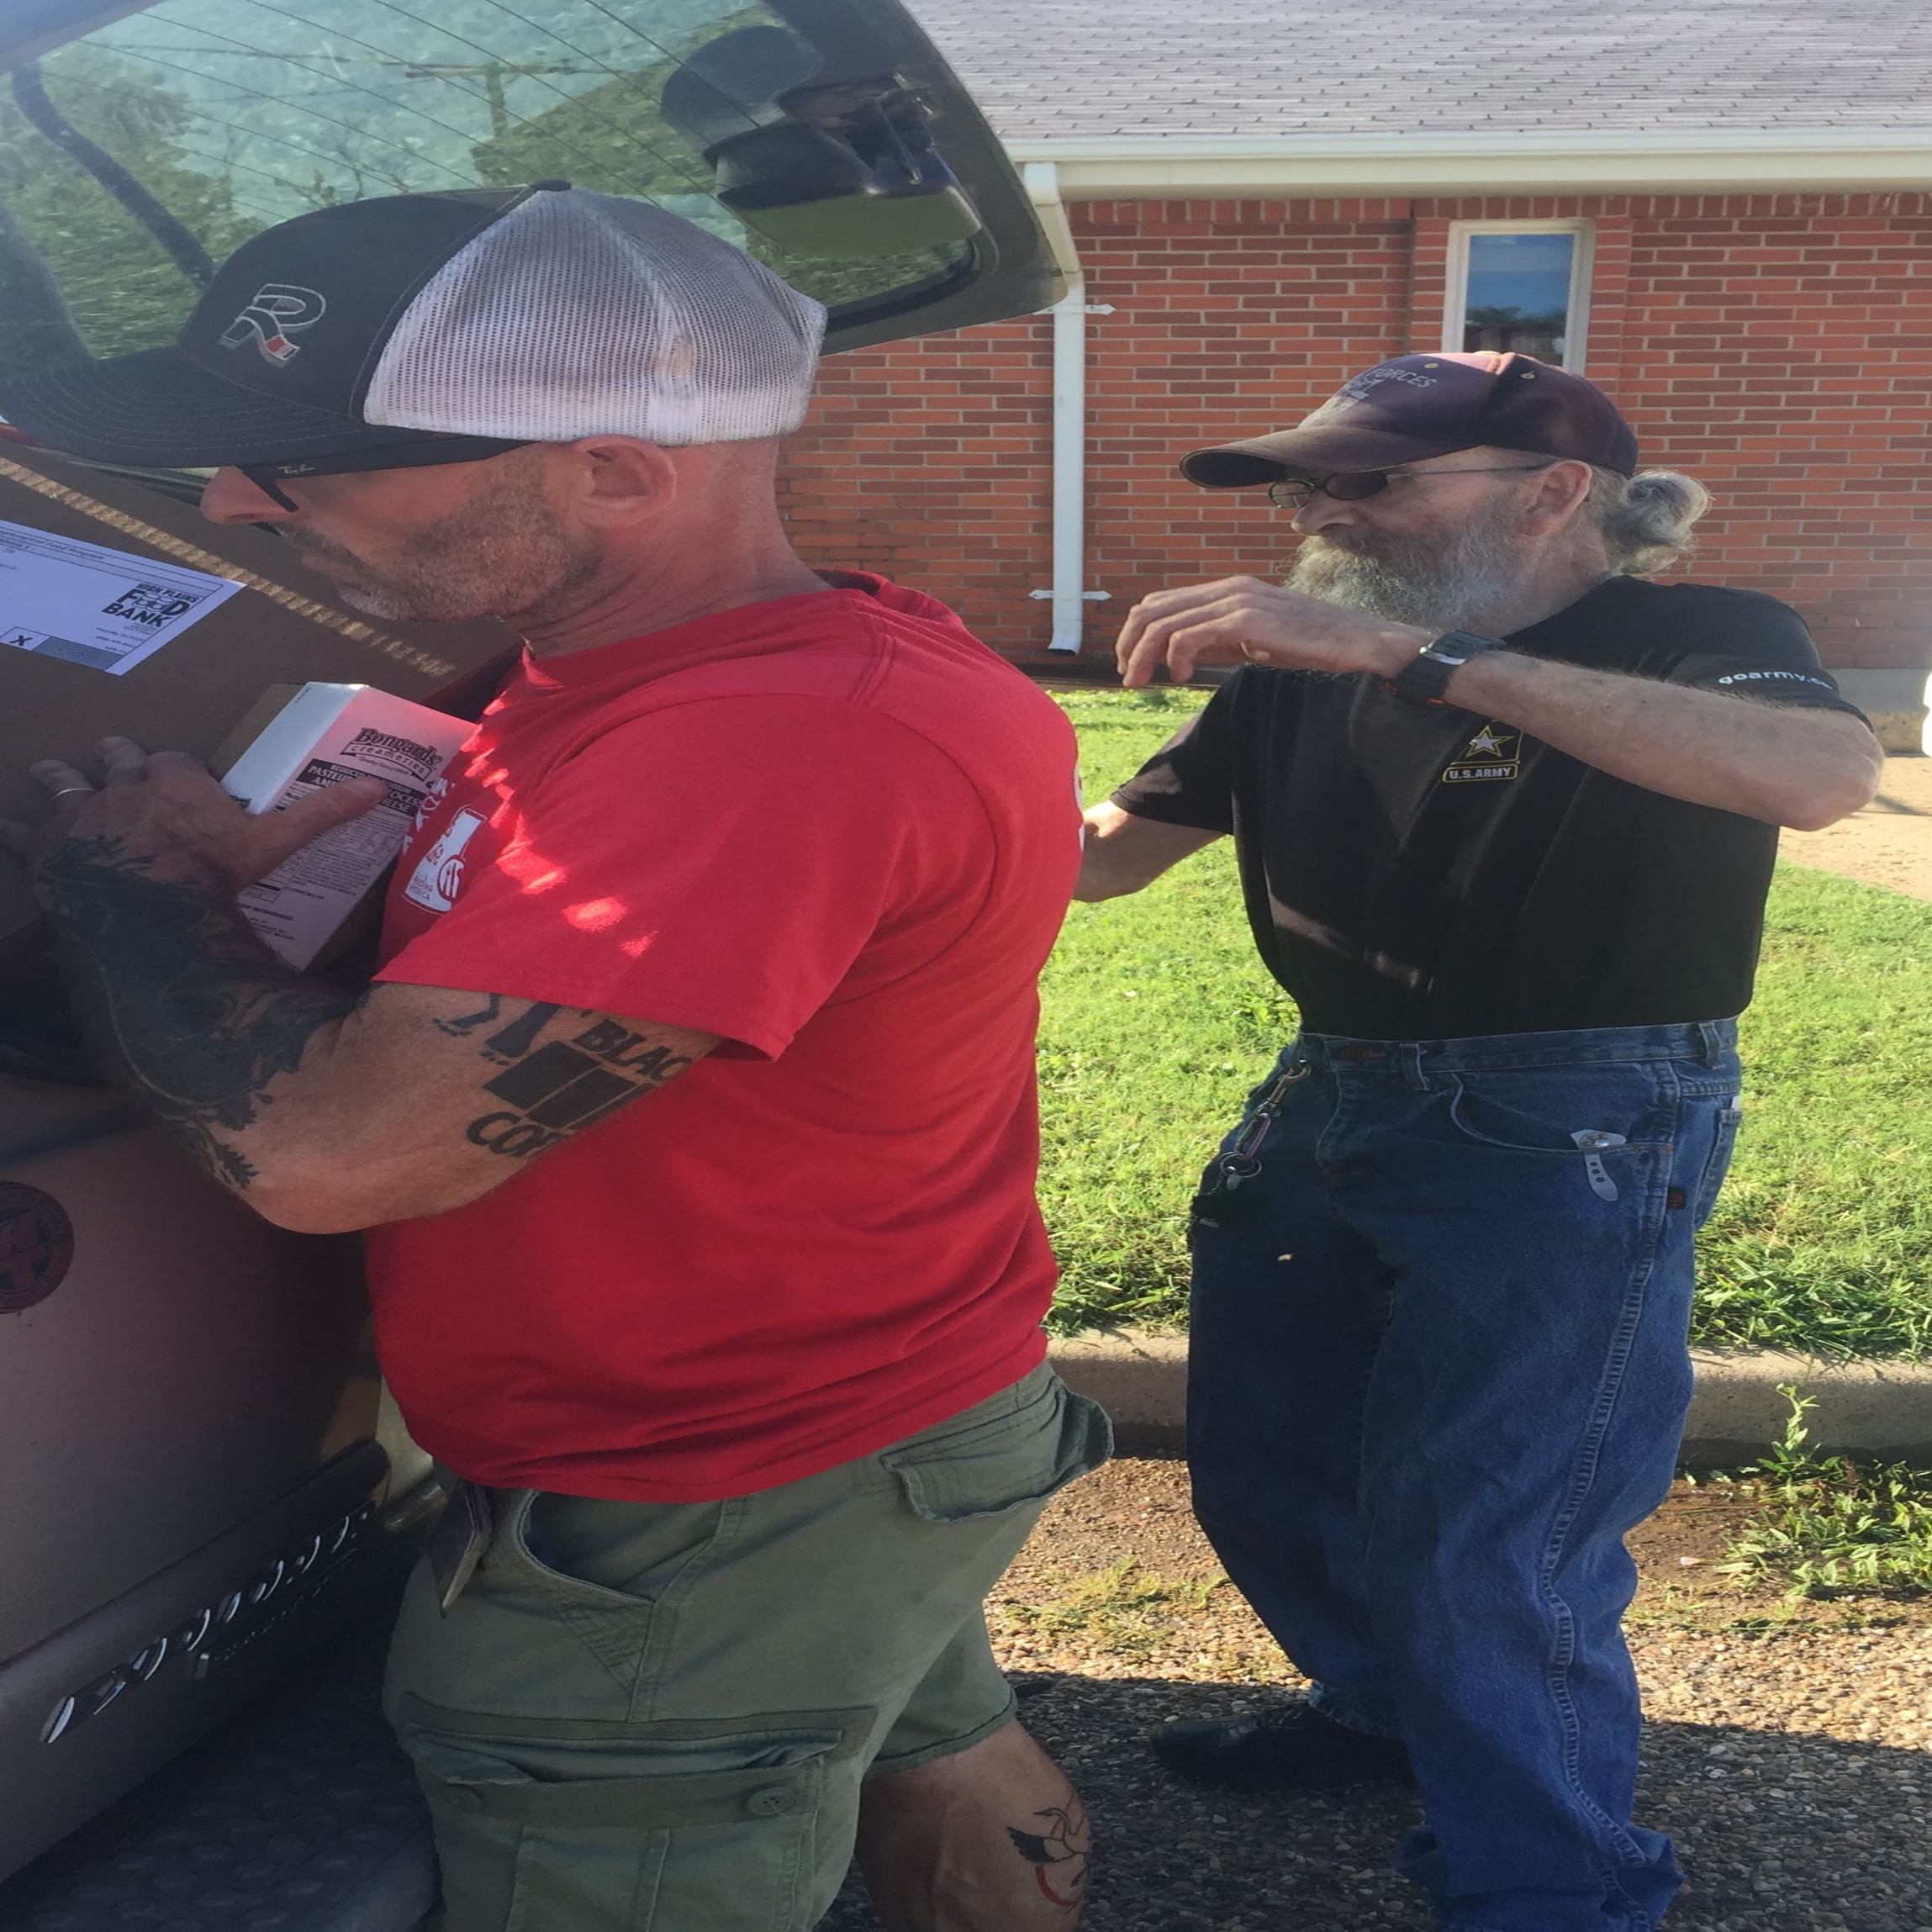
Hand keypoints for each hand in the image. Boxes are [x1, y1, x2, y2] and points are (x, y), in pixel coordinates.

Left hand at [0, 737, 386, 892]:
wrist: (146, 916)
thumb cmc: (209, 878)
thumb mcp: (273, 844)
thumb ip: (322, 813)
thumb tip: (379, 788)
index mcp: (174, 780)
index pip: (174, 758)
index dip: (176, 765)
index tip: (179, 773)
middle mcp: (120, 785)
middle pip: (115, 758)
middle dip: (117, 758)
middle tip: (117, 760)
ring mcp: (76, 815)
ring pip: (61, 781)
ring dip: (59, 778)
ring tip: (54, 773)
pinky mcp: (40, 849)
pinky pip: (12, 832)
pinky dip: (8, 831)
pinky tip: (4, 826)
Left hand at [1114, 576, 1428, 687]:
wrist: (1356, 641)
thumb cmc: (1311, 644)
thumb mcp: (1255, 640)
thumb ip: (1219, 640)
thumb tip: (1181, 653)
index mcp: (1229, 590)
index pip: (1162, 602)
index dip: (1136, 633)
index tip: (1132, 665)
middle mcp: (1229, 589)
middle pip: (1154, 609)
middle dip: (1131, 645)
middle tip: (1128, 678)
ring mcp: (1238, 600)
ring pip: (1166, 623)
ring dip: (1145, 655)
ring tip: (1143, 682)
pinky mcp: (1247, 619)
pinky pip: (1191, 635)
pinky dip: (1177, 657)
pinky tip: (1184, 678)